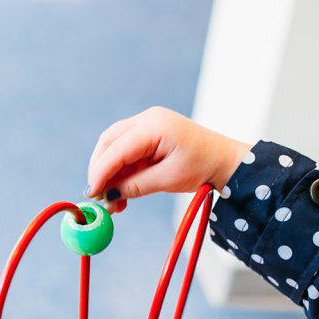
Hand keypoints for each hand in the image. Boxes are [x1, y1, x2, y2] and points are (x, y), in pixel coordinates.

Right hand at [85, 107, 252, 213]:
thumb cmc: (203, 167)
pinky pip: (126, 149)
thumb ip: (135, 186)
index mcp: (155, 125)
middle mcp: (148, 118)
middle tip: (98, 197)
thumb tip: (107, 196)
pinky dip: (120, 169)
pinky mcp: (149, 133)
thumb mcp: (168, 180)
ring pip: (114, 145)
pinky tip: (121, 191)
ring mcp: (148, 123)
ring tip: (112, 200)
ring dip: (109, 171)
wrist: (226, 160)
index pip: (117, 148)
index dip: (101, 172)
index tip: (92, 194)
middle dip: (100, 170)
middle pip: (110, 142)